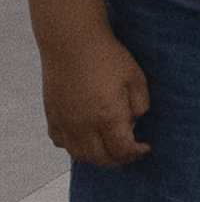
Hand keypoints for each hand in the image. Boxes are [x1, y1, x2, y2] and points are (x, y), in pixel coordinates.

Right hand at [42, 28, 151, 165]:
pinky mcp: (52, 115)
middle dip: (119, 159)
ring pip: (79, 154)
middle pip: (101, 158)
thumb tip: (135, 121)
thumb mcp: (136, 79)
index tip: (145, 147)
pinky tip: (86, 137)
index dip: (136, 153)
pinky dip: (74, 146)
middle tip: (130, 151)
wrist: (72, 42)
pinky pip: (61, 142)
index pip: (122, 151)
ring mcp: (65, 122)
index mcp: (107, 118)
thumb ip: (140, 105)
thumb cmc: (107, 57)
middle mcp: (83, 125)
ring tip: (110, 147)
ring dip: (97, 157)